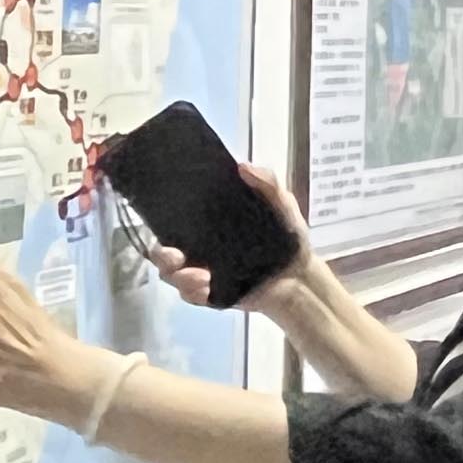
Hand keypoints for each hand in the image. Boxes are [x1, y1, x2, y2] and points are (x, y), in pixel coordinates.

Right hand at [149, 165, 324, 321]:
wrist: (303, 275)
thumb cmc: (287, 236)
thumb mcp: (281, 203)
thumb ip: (267, 182)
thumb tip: (242, 166)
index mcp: (207, 225)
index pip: (173, 220)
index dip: (160, 218)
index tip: (162, 215)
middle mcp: (198, 249)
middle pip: (163, 251)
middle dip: (162, 254)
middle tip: (175, 256)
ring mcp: (202, 272)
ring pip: (172, 276)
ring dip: (180, 277)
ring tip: (202, 277)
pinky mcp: (211, 295)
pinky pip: (190, 296)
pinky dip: (194, 293)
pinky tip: (207, 288)